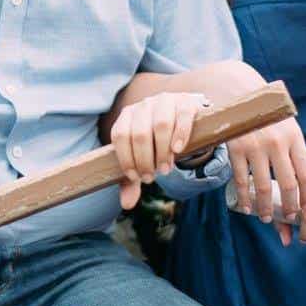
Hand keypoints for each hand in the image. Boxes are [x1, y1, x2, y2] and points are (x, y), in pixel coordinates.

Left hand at [110, 92, 210, 209]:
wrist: (186, 120)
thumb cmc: (159, 142)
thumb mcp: (145, 159)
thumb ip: (133, 180)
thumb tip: (127, 204)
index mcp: (127, 115)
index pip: (119, 135)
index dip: (126, 158)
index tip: (136, 177)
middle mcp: (144, 105)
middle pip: (139, 133)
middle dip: (145, 159)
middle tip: (153, 176)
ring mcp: (165, 101)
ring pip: (160, 125)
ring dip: (162, 152)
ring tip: (166, 169)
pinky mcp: (186, 102)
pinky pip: (182, 116)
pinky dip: (180, 134)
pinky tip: (178, 150)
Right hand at [225, 115, 305, 246]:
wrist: (238, 93)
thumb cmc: (266, 113)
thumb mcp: (287, 124)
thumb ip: (294, 148)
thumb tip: (303, 181)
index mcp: (294, 137)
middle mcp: (277, 144)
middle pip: (289, 185)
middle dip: (290, 207)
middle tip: (290, 218)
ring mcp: (255, 147)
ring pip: (264, 187)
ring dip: (266, 208)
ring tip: (266, 219)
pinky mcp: (236, 149)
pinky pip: (242, 181)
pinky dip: (244, 198)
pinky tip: (247, 208)